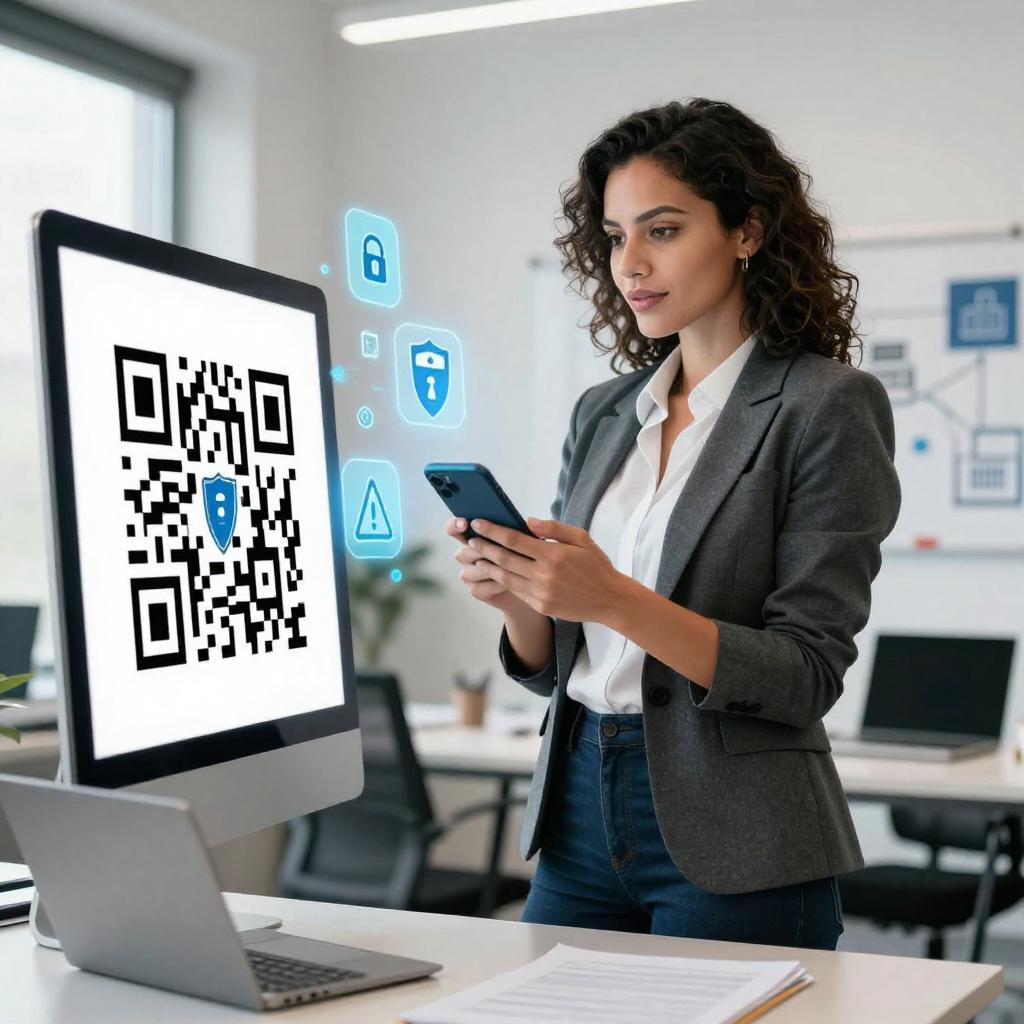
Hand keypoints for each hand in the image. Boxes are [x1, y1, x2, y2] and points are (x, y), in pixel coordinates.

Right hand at [445, 516, 528, 614]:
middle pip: (463, 552)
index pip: (454, 528)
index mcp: (473, 536)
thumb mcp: (527, 539)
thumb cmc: (526, 557)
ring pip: (472, 571)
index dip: (455, 525)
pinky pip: (479, 587)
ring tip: (508, 567)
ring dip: (489, 569)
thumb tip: (530, 522)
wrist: (530, 585)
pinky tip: (508, 583)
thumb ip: (524, 529)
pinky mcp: (476, 590)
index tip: (465, 524)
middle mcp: (467, 555)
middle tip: (490, 547)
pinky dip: (494, 584)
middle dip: (479, 550)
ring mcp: (470, 573)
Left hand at [466, 517, 625, 623]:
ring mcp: (540, 593)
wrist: (609, 600)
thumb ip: (553, 528)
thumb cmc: (596, 565)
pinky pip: (515, 590)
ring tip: (475, 556)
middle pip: (504, 558)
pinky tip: (494, 571)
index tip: (478, 523)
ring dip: (487, 565)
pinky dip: (501, 579)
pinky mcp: (540, 605)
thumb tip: (526, 522)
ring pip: (505, 577)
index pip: (514, 540)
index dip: (493, 531)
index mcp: (554, 554)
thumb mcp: (581, 538)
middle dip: (483, 547)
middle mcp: (544, 575)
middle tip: (470, 538)